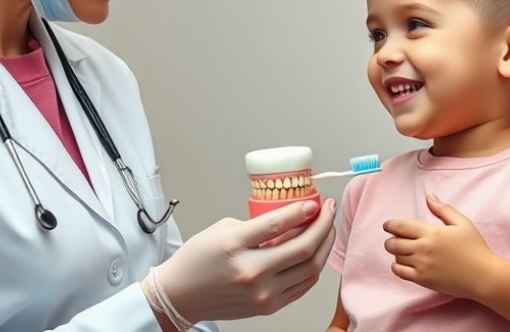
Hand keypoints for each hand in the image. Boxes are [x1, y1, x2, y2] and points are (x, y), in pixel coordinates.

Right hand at [155, 198, 336, 322]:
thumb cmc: (196, 261)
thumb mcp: (221, 229)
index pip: (277, 224)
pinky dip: (314, 266)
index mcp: (234, 246)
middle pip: (302, 248)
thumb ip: (256, 225)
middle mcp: (251, 272)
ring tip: (326, 228)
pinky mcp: (269, 307)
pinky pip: (303, 285)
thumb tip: (289, 219)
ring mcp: (262, 293)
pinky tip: (315, 251)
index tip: (316, 202)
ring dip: (324, 245)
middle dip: (323, 225)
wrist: (181, 296)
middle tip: (328, 210)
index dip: (303, 211)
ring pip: (310, 269)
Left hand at [383, 194, 498, 298]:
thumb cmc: (475, 248)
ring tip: (404, 252)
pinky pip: (400, 273)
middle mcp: (423, 248)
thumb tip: (428, 196)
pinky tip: (402, 264)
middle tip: (394, 240)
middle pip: (393, 243)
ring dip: (396, 254)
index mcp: (431, 232)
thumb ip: (443, 209)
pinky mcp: (423, 280)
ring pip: (396, 258)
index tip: (387, 226)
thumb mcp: (462, 223)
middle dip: (390, 240)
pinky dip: (396, 267)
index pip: (399, 226)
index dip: (389, 225)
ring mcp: (422, 265)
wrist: (484, 276)